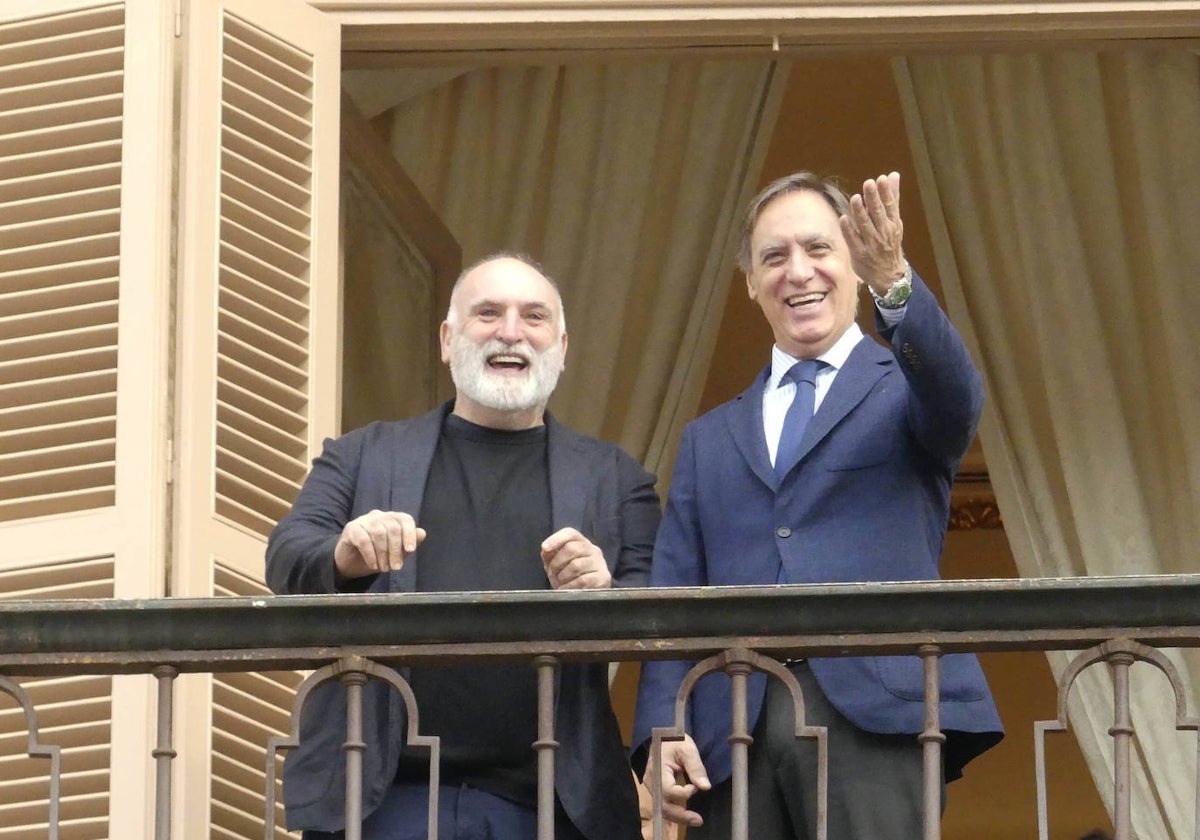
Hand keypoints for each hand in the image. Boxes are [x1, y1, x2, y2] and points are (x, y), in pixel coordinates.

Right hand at [334, 509, 425, 578]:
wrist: (350, 563)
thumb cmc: (376, 556)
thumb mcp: (395, 553)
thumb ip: (408, 544)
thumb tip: (422, 533)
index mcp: (392, 518)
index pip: (405, 519)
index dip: (410, 534)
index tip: (410, 550)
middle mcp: (379, 515)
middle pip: (393, 528)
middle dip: (396, 550)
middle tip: (395, 567)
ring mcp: (364, 520)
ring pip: (379, 533)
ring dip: (383, 554)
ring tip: (384, 568)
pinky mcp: (351, 528)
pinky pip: (363, 540)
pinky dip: (370, 554)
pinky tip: (373, 565)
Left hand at [540, 527, 611, 589]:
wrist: (588, 595)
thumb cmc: (569, 577)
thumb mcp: (558, 564)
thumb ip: (550, 555)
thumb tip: (546, 549)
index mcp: (581, 542)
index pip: (570, 533)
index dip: (556, 538)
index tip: (545, 548)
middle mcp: (593, 550)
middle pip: (572, 548)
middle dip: (557, 563)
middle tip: (552, 573)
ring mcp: (600, 564)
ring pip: (576, 565)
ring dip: (563, 576)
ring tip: (560, 583)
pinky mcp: (603, 578)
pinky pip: (583, 580)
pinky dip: (570, 586)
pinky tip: (566, 589)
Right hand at [642, 734, 710, 829]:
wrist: (663, 738)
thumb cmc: (674, 740)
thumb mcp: (687, 749)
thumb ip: (696, 767)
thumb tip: (705, 787)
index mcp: (657, 769)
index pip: (668, 789)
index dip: (682, 793)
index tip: (694, 787)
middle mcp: (651, 782)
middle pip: (664, 804)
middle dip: (681, 815)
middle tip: (698, 820)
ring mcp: (653, 788)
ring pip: (664, 808)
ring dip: (679, 817)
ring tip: (696, 820)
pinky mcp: (657, 791)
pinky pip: (665, 805)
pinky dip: (676, 813)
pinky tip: (688, 816)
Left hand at [839, 171, 906, 294]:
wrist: (889, 275)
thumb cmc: (890, 243)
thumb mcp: (894, 221)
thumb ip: (892, 198)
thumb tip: (893, 175)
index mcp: (893, 223)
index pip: (890, 205)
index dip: (885, 192)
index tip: (881, 179)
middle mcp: (884, 233)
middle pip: (878, 213)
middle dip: (873, 198)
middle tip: (868, 183)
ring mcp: (872, 244)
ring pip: (865, 226)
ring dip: (859, 212)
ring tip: (855, 198)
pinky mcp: (860, 254)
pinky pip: (853, 240)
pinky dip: (848, 230)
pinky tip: (843, 219)